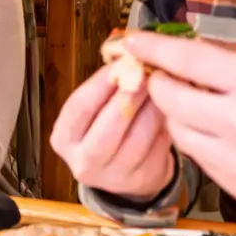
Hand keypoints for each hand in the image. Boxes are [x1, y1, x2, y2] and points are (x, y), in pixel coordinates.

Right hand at [50, 65, 174, 199]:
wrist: (125, 169)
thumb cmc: (107, 127)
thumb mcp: (96, 109)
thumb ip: (106, 87)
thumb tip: (128, 57)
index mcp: (64, 138)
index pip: (80, 107)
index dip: (101, 83)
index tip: (120, 62)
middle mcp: (84, 161)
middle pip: (108, 127)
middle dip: (130, 95)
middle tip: (146, 73)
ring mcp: (114, 176)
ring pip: (139, 137)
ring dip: (153, 107)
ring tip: (163, 87)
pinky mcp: (143, 179)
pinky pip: (159, 146)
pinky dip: (167, 123)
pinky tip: (171, 108)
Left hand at [126, 33, 235, 226]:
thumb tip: (198, 65)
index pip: (189, 58)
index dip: (155, 48)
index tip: (134, 41)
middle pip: (169, 98)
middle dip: (159, 85)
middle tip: (164, 79)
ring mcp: (232, 157)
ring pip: (178, 131)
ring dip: (178, 116)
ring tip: (196, 109)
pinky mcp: (232, 185)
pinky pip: (199, 159)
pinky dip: (199, 144)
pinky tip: (219, 138)